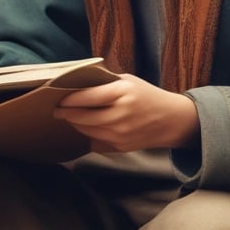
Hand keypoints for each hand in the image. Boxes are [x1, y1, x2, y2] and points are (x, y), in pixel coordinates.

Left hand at [54, 74, 198, 151]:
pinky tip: (85, 127)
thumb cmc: (147, 96)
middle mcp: (121, 115)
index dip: (69, 99)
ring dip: (75, 124)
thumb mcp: (128, 81)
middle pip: (83, 117)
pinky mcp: (120, 147)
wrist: (172, 120)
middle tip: (57, 110)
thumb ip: (104, 83)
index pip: (87, 97)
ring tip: (70, 116)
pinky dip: (87, 134)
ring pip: (86, 130)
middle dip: (66, 114)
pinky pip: (95, 141)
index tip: (59, 98)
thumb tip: (76, 85)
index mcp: (122, 93)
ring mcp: (120, 133)